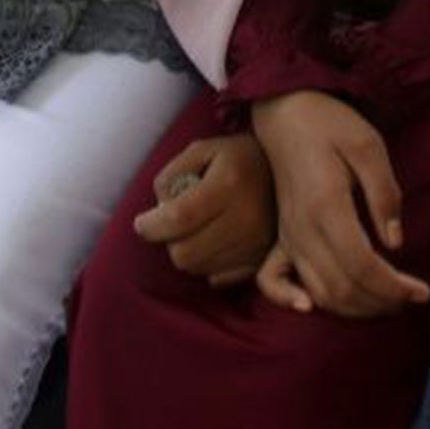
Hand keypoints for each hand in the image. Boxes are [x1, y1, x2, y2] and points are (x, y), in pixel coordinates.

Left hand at [132, 134, 276, 286]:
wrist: (287, 171)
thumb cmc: (236, 157)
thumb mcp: (202, 150)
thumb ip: (172, 175)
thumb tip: (159, 211)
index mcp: (229, 183)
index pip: (179, 218)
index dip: (152, 226)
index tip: (142, 223)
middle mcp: (246, 217)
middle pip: (184, 254)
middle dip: (170, 241)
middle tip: (175, 224)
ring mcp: (257, 244)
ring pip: (197, 268)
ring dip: (188, 252)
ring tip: (199, 229)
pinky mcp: (261, 261)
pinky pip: (216, 278)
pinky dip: (207, 264)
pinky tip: (214, 242)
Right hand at [249, 91, 429, 317]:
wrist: (286, 113)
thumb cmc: (331, 125)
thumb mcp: (368, 145)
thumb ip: (384, 194)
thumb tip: (395, 243)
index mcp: (327, 207)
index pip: (363, 267)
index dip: (395, 287)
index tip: (422, 291)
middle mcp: (302, 230)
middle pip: (342, 288)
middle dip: (381, 302)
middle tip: (412, 297)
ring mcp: (287, 236)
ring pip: (318, 292)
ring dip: (354, 308)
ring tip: (387, 301)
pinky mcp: (281, 236)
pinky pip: (272, 280)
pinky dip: (287, 300)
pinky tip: (309, 309)